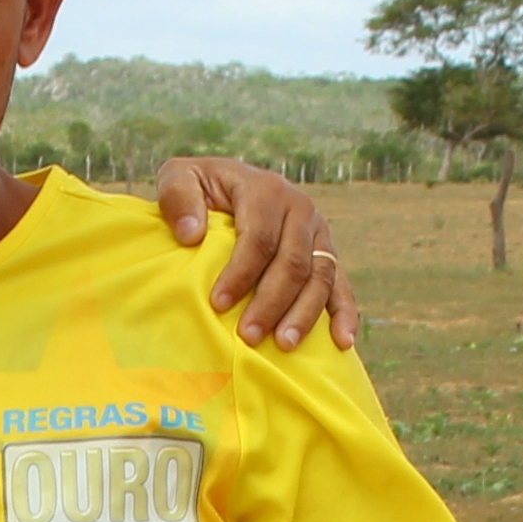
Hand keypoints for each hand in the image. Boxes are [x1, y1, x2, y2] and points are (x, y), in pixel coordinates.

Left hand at [150, 154, 361, 351]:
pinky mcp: (326, 252)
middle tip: (248, 336)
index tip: (218, 304)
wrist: (228, 183)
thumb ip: (178, 197)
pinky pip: (340, 284)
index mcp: (265, 190)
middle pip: (293, 262)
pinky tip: (342, 340)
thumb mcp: (178, 177)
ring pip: (320, 276)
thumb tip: (191, 234)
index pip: (259, 237)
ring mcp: (317, 232)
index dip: (241, 273)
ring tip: (283, 345)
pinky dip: (344, 312)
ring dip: (304, 313)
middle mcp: (299, 208)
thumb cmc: (199, 188)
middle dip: (271, 302)